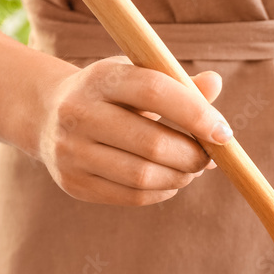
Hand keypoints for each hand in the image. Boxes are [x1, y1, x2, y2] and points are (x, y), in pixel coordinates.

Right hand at [37, 56, 231, 205]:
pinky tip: (169, 181)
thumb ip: (178, 84)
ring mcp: (71, 151)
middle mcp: (78, 112)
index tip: (225, 133)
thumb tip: (215, 84)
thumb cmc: (113, 96)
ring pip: (143, 176)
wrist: (49, 116)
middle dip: (192, 156)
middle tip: (208, 159)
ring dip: (180, 177)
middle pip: (153, 143)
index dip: (196, 113)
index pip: (155, 91)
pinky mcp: (73, 183)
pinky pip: (132, 196)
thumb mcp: (139, 78)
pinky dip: (162, 191)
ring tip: (190, 170)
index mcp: (101, 77)